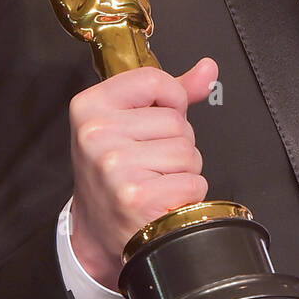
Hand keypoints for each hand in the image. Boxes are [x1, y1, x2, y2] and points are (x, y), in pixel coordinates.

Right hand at [68, 57, 217, 289]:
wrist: (96, 230)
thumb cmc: (117, 172)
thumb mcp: (130, 123)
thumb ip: (172, 93)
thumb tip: (208, 68)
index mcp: (90, 107)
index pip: (153, 78)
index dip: (171, 99)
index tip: (156, 119)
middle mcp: (96, 134)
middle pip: (176, 120)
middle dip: (176, 142)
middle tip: (148, 161)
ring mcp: (114, 166)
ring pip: (187, 151)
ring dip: (183, 169)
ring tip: (154, 180)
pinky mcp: (136, 197)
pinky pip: (192, 181)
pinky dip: (187, 193)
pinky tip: (161, 199)